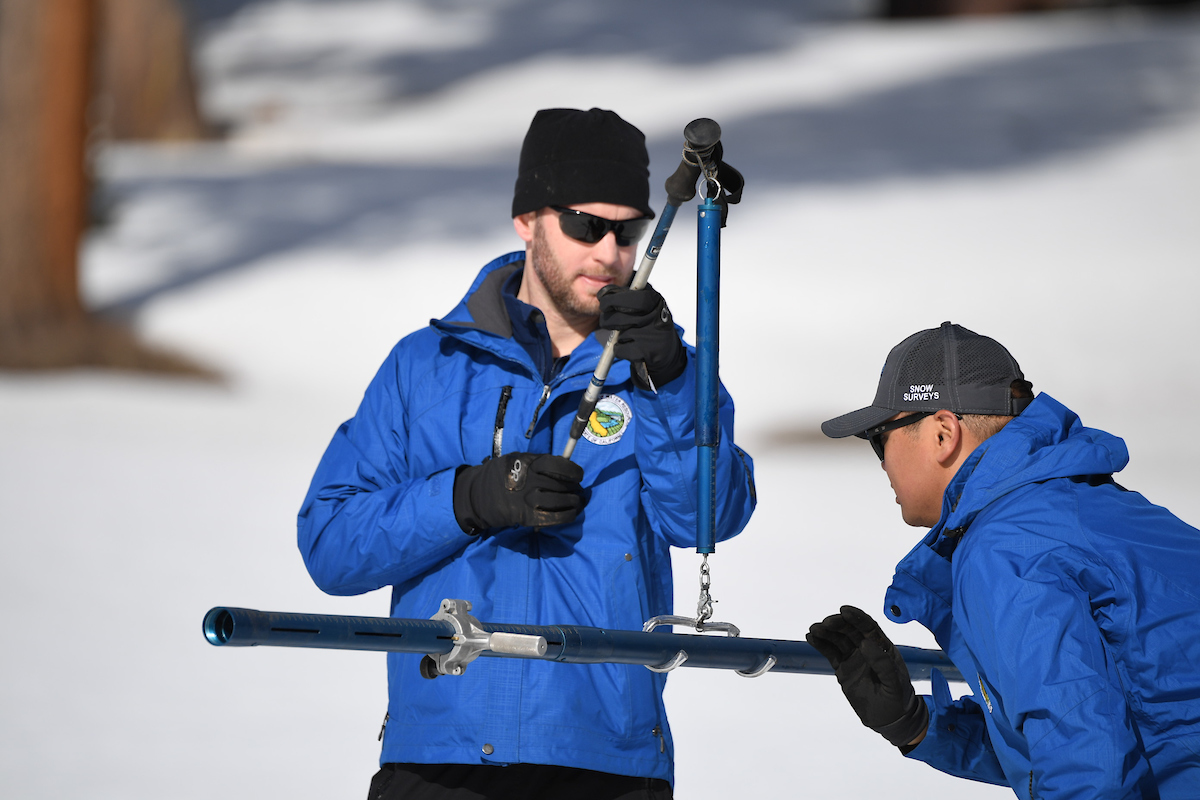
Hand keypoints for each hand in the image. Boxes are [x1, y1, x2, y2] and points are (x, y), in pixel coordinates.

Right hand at [453, 453, 583, 532]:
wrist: (476, 496)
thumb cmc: (498, 476)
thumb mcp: (514, 461)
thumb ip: (536, 463)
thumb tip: (563, 468)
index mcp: (527, 462)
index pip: (559, 464)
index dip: (573, 471)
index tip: (578, 476)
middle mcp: (529, 479)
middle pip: (562, 484)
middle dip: (575, 489)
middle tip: (579, 492)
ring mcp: (527, 498)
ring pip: (562, 500)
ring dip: (575, 503)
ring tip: (578, 503)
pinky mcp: (526, 516)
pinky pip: (554, 517)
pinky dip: (567, 516)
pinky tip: (572, 514)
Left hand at [597, 283, 685, 390]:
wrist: (665, 350)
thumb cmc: (649, 324)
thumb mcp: (644, 305)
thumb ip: (625, 296)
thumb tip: (603, 294)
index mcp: (655, 299)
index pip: (629, 296)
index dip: (612, 299)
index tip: (604, 302)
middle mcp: (656, 315)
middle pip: (620, 316)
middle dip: (608, 319)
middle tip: (606, 321)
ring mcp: (652, 334)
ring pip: (619, 334)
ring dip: (617, 336)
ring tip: (627, 334)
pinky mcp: (647, 351)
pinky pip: (620, 349)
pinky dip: (620, 349)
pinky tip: (630, 347)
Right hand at [806, 605, 928, 747]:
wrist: (889, 720)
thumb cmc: (897, 701)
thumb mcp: (893, 683)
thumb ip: (882, 663)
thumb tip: (865, 642)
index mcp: (882, 648)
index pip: (869, 627)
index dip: (857, 617)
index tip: (844, 610)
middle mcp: (867, 649)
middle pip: (850, 630)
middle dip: (838, 624)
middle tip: (825, 624)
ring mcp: (854, 658)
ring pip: (838, 640)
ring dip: (826, 632)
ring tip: (814, 630)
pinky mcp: (843, 668)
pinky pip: (830, 653)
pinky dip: (821, 644)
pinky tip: (811, 638)